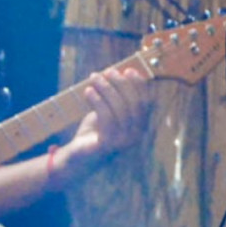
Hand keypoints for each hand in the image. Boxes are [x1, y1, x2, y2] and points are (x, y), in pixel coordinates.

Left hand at [55, 65, 149, 182]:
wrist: (79, 156)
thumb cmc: (96, 131)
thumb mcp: (109, 111)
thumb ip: (117, 96)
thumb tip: (119, 72)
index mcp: (140, 126)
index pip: (146, 102)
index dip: (139, 84)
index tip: (127, 69)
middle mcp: (136, 135)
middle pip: (135, 104)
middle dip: (122, 84)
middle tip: (107, 72)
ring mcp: (123, 142)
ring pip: (120, 109)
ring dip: (107, 89)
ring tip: (94, 78)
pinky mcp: (108, 145)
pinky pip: (106, 119)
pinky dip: (97, 101)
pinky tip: (88, 91)